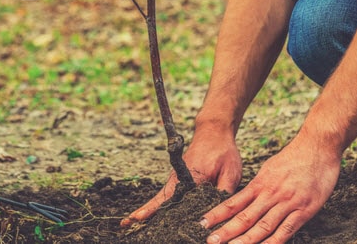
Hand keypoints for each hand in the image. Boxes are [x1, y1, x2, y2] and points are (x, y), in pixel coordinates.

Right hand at [121, 127, 241, 225]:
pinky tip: (151, 216)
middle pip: (159, 200)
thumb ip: (224, 194)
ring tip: (131, 223)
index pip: (169, 197)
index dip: (154, 209)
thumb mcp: (231, 173)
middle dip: (143, 212)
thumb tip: (218, 214)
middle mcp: (178, 179)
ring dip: (149, 211)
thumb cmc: (223, 151)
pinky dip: (157, 206)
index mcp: (190, 177)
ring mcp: (176, 179)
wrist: (214, 132)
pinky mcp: (179, 180)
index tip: (138, 217)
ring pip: (161, 199)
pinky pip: (167, 196)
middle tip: (126, 224)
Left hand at [199, 136, 340, 243]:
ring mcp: (287, 202)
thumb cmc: (295, 156)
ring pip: (263, 226)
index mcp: (260, 183)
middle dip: (226, 231)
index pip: (234, 202)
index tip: (203, 223)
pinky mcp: (304, 210)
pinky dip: (273, 242)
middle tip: (211, 241)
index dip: (217, 214)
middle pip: (245, 217)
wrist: (318, 145)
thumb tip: (247, 197)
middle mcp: (270, 194)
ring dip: (246, 240)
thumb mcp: (270, 167)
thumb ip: (259, 185)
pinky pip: (286, 230)